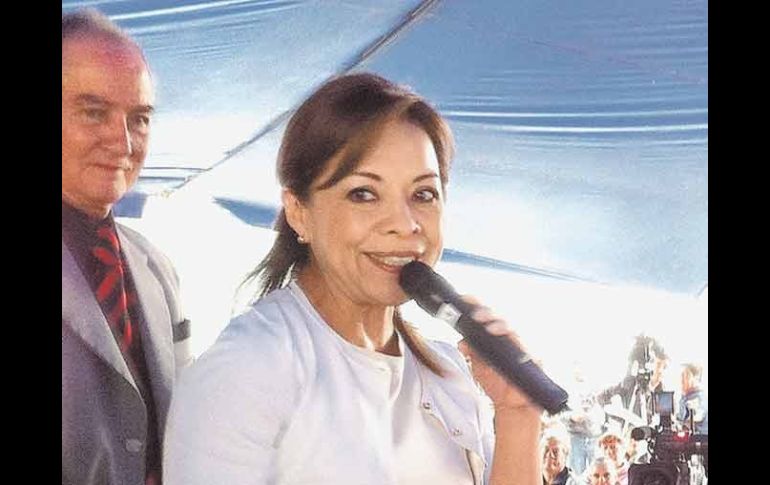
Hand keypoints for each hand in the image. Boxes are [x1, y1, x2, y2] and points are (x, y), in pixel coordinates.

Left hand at [457, 296, 541, 411]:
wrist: (512, 405)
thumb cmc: (497, 382)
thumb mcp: (479, 367)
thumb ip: (472, 353)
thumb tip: (461, 342)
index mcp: (495, 335)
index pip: (487, 314)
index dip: (477, 303)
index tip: (465, 298)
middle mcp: (509, 337)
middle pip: (500, 317)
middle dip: (488, 313)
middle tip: (476, 315)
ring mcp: (523, 346)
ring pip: (514, 328)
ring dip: (502, 325)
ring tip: (490, 328)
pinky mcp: (535, 358)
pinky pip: (528, 347)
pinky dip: (519, 344)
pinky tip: (512, 342)